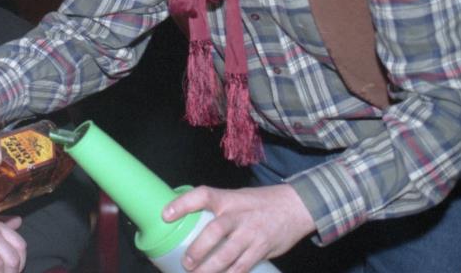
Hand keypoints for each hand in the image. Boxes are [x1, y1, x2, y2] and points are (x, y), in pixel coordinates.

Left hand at [163, 184, 314, 272]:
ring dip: (210, 269)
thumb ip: (216, 208)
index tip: (165, 214)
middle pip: (215, 231)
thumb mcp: (237, 197)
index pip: (203, 196)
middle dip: (198, 249)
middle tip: (186, 262)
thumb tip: (186, 218)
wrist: (295, 207)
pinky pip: (243, 267)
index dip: (183, 204)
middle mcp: (239, 216)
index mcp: (229, 199)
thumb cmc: (260, 203)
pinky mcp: (262, 250)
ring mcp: (251, 234)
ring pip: (228, 255)